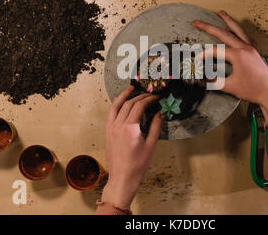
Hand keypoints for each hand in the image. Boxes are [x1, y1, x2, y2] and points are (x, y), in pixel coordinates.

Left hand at [101, 86, 163, 208]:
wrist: (122, 178)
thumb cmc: (137, 165)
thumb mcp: (151, 145)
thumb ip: (156, 126)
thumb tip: (160, 113)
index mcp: (130, 127)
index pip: (140, 106)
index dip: (149, 99)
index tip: (156, 97)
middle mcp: (118, 125)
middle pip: (129, 103)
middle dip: (140, 96)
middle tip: (149, 93)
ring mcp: (111, 128)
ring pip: (116, 106)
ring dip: (124, 96)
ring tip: (130, 89)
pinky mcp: (107, 132)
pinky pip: (111, 114)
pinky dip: (116, 105)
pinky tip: (120, 102)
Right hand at [194, 10, 267, 122]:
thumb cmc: (253, 90)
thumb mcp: (229, 86)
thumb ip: (213, 82)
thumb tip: (201, 81)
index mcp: (238, 55)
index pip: (215, 51)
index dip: (204, 55)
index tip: (197, 59)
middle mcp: (245, 48)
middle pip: (224, 34)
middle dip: (209, 27)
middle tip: (198, 23)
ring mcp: (251, 49)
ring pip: (238, 31)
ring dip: (228, 21)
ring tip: (222, 13)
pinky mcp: (255, 52)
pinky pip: (247, 38)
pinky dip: (241, 32)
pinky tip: (238, 31)